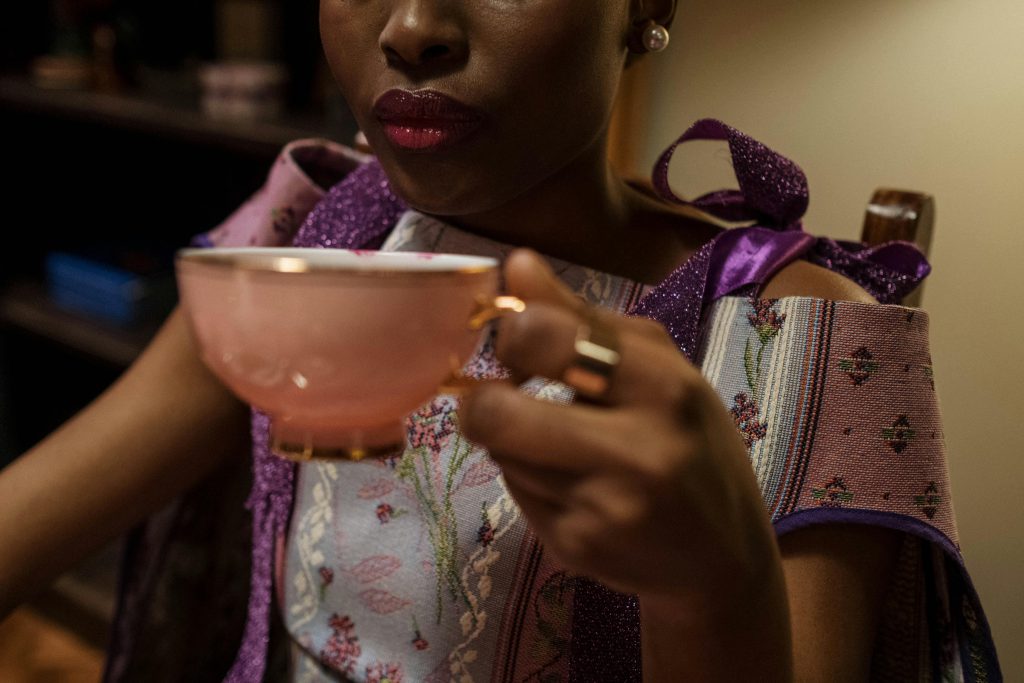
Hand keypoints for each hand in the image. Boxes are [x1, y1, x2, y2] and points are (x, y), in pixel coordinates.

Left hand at [459, 250, 782, 616]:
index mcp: (665, 386)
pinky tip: (575, 486)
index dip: (513, 335)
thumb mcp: (658, 368)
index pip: (543, 337)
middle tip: (503, 398)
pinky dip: (529, 481)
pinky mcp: (576, 548)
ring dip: (512, 442)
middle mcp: (637, 451)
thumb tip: (515, 263)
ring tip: (562, 446)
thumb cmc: (691, 442)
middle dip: (482, 401)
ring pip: (501, 453)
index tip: (522, 343)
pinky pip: (515, 493)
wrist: (723, 554)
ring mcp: (603, 508)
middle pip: (496, 412)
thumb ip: (582, 317)